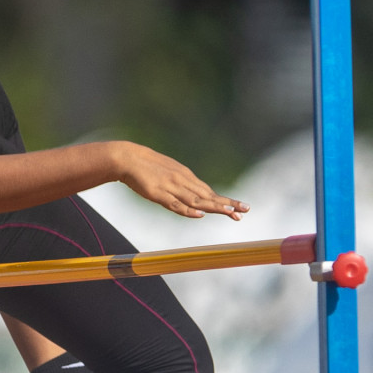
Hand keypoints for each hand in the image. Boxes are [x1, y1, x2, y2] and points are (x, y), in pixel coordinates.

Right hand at [115, 144, 247, 220]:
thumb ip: (179, 183)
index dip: (224, 201)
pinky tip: (200, 215)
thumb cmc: (145, 166)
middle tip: (245, 211)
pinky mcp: (158, 193)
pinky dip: (188, 210)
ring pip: (196, 200)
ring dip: (214, 206)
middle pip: (208, 196)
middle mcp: (182, 181)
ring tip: (230, 213)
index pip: (208, 192)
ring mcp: (171, 187)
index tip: (240, 208)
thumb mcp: (167, 173)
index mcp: (185, 177)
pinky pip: (175, 204)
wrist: (127, 158)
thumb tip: (188, 194)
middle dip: (227, 204)